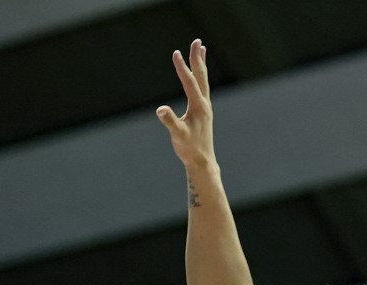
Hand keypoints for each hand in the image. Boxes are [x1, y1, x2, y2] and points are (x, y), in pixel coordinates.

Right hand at [156, 39, 213, 168]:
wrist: (202, 161)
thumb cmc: (189, 148)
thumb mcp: (177, 135)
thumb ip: (170, 121)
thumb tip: (160, 109)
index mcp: (198, 106)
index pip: (189, 82)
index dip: (182, 68)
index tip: (176, 53)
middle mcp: (204, 104)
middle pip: (201, 76)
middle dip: (197, 58)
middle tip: (197, 41)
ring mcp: (205, 107)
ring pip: (203, 81)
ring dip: (201, 65)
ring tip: (201, 50)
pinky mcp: (204, 112)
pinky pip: (202, 89)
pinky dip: (200, 78)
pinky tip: (197, 78)